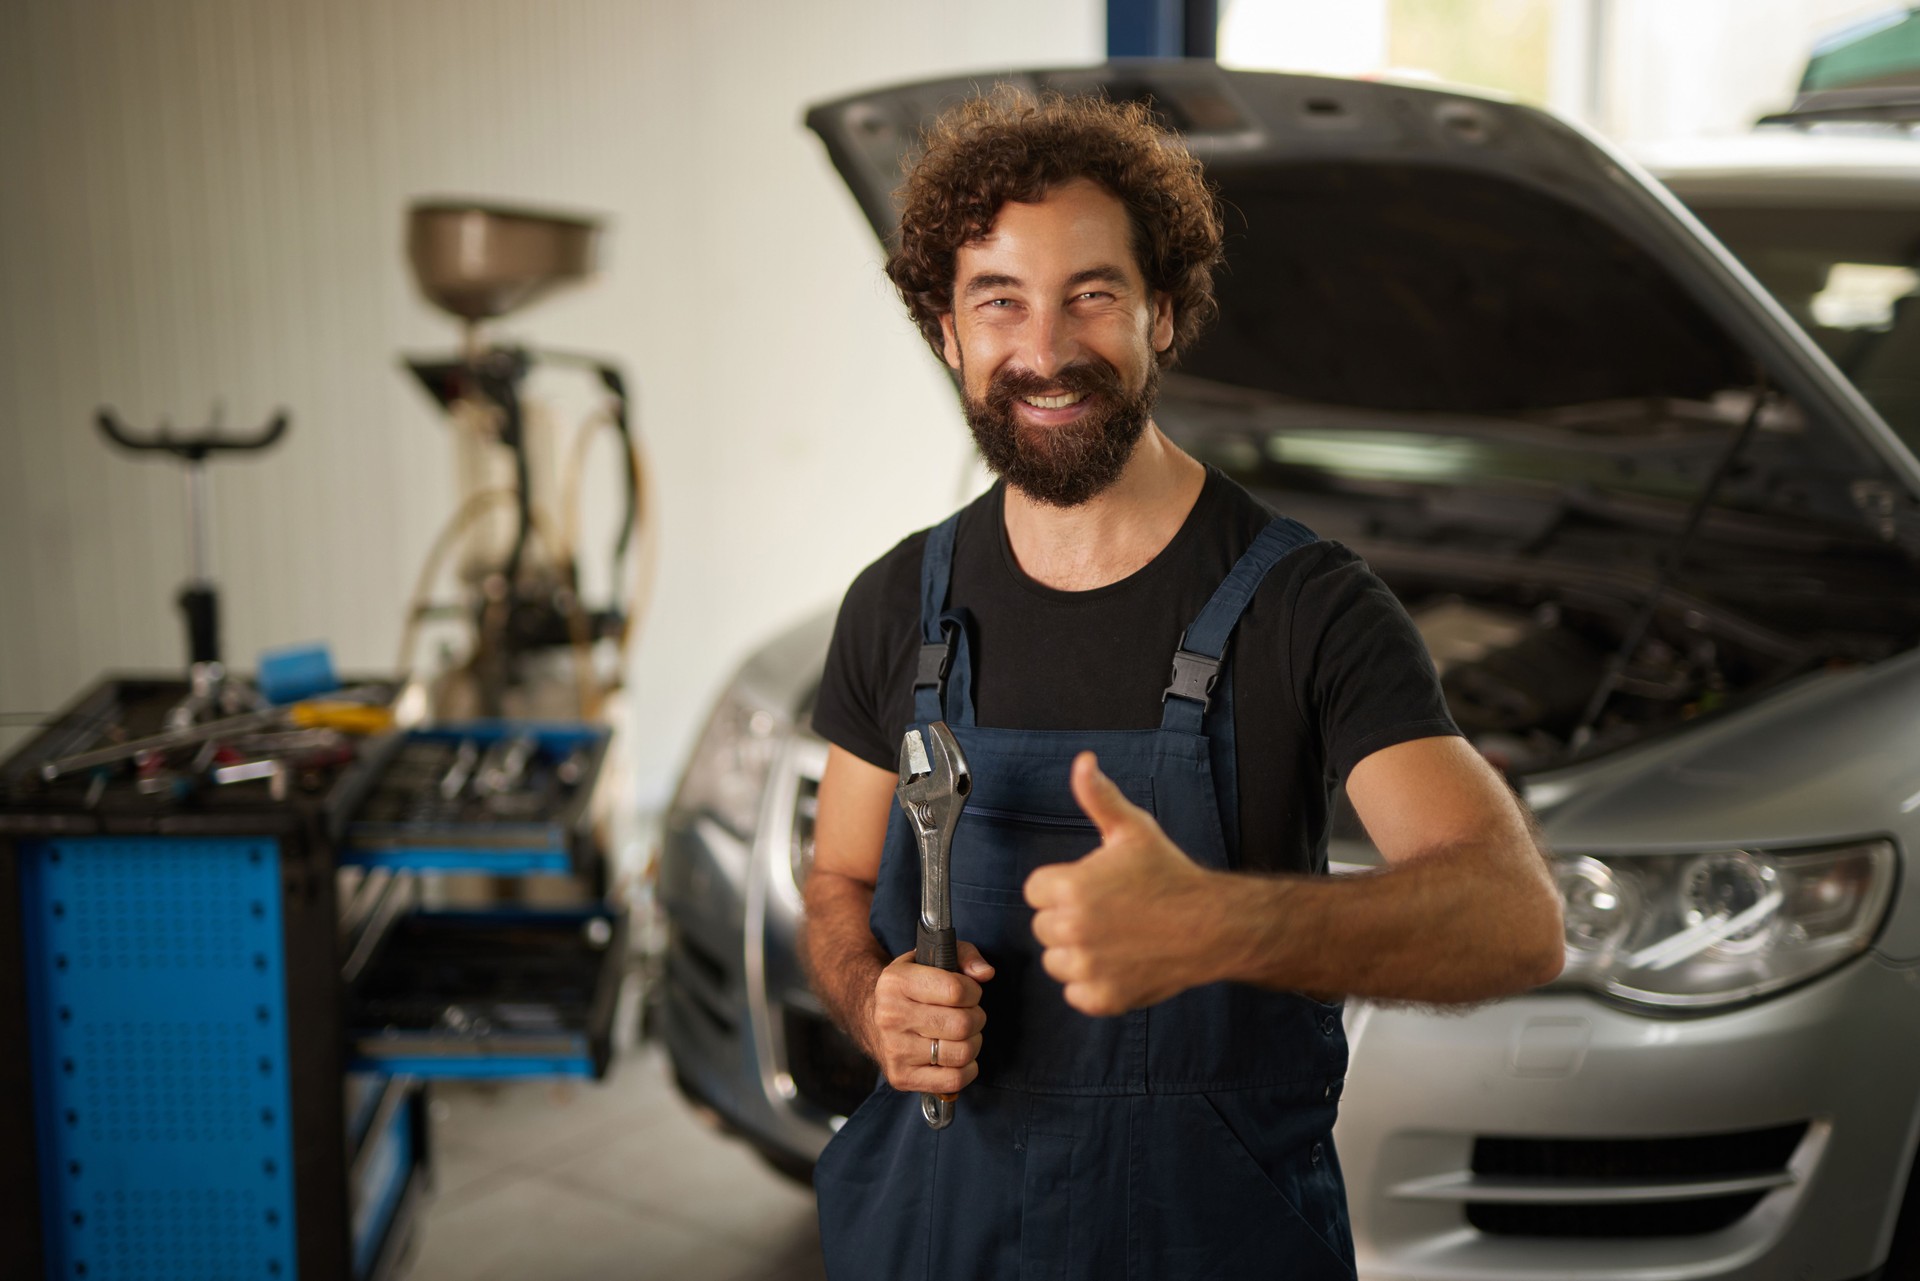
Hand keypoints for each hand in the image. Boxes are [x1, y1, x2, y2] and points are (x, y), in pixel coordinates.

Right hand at [864, 942, 993, 1094]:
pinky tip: (957, 1056)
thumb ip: (965, 955)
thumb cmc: (912, 987)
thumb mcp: (933, 958)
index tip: (968, 992)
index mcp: (896, 982)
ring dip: (973, 1043)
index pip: (955, 990)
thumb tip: (985, 973)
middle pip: (962, 1024)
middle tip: (968, 1015)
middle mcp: (891, 1016)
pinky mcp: (901, 1077)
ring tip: (962, 1035)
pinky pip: (954, 1080)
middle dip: (976, 1018)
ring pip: (962, 1053)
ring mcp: (895, 1050)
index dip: (973, 991)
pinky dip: (966, 1069)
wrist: (871, 1019)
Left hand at [1024, 752, 1217, 1015]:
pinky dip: (1094, 985)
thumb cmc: (1171, 874)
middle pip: (1044, 927)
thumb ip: (1098, 797)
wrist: (1213, 925)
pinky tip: (1121, 964)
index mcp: (1069, 887)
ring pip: (1057, 962)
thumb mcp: (1132, 829)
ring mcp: (1086, 968)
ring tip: (1116, 938)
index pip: (1036, 891)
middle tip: (1110, 913)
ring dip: (1078, 954)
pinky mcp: (1101, 999)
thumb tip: (1082, 762)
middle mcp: (1071, 930)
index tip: (1093, 888)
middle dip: (1069, 920)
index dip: (1063, 887)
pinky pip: (1076, 993)